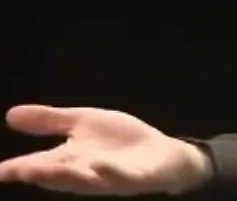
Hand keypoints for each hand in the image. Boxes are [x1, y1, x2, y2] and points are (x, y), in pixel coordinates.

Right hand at [0, 104, 212, 195]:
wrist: (163, 154)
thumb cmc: (120, 142)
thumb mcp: (84, 123)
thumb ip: (50, 121)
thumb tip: (10, 114)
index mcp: (69, 160)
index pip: (37, 165)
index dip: (16, 168)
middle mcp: (84, 173)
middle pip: (57, 176)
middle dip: (36, 174)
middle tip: (17, 170)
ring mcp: (109, 177)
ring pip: (84, 181)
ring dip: (67, 176)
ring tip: (48, 167)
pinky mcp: (135, 177)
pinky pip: (122, 177)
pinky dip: (110, 172)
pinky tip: (100, 164)